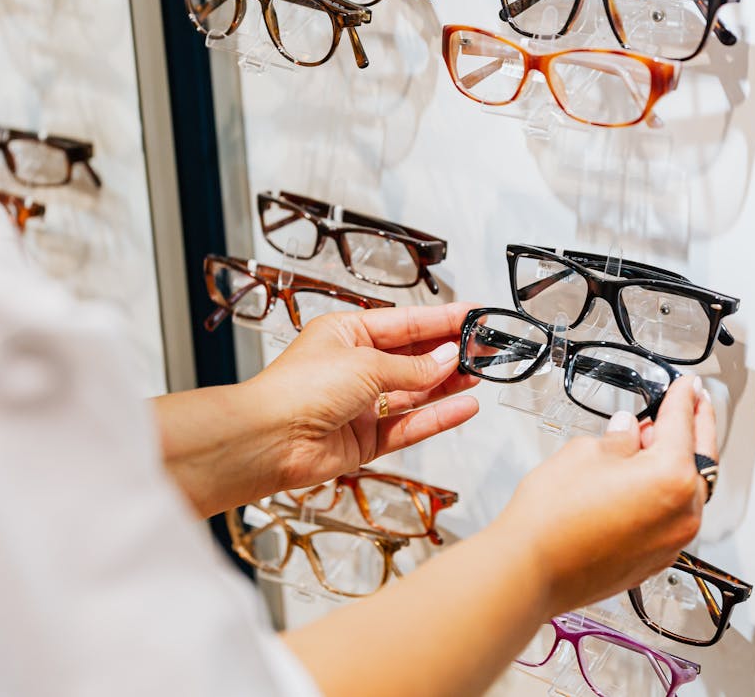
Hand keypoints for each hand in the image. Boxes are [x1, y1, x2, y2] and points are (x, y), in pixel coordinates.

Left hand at [245, 302, 481, 492]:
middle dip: (449, 352)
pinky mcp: (366, 438)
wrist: (270, 440)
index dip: (440, 319)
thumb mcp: (365, 363)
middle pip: (412, 357)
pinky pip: (410, 424)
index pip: (404, 323)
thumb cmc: (299, 389)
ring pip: (415, 391)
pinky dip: (438, 416)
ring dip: (448, 383)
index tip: (473, 314)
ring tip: (481, 373)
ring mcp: (361, 404)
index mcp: (346, 333)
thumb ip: (413, 366)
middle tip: (484, 347)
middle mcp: (354, 367)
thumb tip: (449, 358)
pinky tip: (464, 406)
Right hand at [493, 375, 716, 617]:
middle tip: (695, 403)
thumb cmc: (553, 516)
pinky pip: (673, 515)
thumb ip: (618, 439)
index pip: (682, 423)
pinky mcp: (657, 559)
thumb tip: (629, 432)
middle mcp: (683, 512)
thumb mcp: (583, 453)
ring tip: (656, 439)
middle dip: (697, 427)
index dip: (683, 397)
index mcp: (671, 476)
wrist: (531, 570)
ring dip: (680, 462)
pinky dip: (667, 492)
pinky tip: (644, 479)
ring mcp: (673, 540)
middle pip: (699, 458)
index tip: (687, 384)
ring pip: (688, 490)